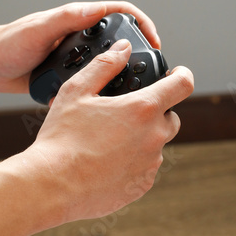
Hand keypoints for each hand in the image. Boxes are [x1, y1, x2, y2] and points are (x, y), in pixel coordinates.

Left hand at [0, 2, 160, 92]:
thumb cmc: (6, 43)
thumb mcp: (37, 29)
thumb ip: (65, 19)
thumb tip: (98, 10)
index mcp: (76, 19)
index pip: (119, 13)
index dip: (141, 23)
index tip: (154, 41)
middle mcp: (78, 35)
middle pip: (119, 39)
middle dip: (139, 51)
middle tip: (151, 70)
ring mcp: (74, 56)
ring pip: (108, 62)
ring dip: (123, 73)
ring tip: (133, 89)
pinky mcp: (68, 74)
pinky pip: (92, 80)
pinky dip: (104, 88)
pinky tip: (107, 103)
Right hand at [26, 39, 193, 221]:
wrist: (53, 186)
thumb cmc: (63, 138)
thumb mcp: (77, 91)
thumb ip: (104, 65)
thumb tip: (122, 49)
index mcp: (142, 109)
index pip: (182, 85)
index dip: (182, 75)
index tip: (175, 75)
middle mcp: (154, 136)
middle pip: (170, 116)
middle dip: (154, 111)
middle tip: (125, 112)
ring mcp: (150, 163)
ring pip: (156, 142)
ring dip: (141, 137)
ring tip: (108, 139)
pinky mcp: (142, 185)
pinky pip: (146, 166)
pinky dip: (133, 160)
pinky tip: (106, 160)